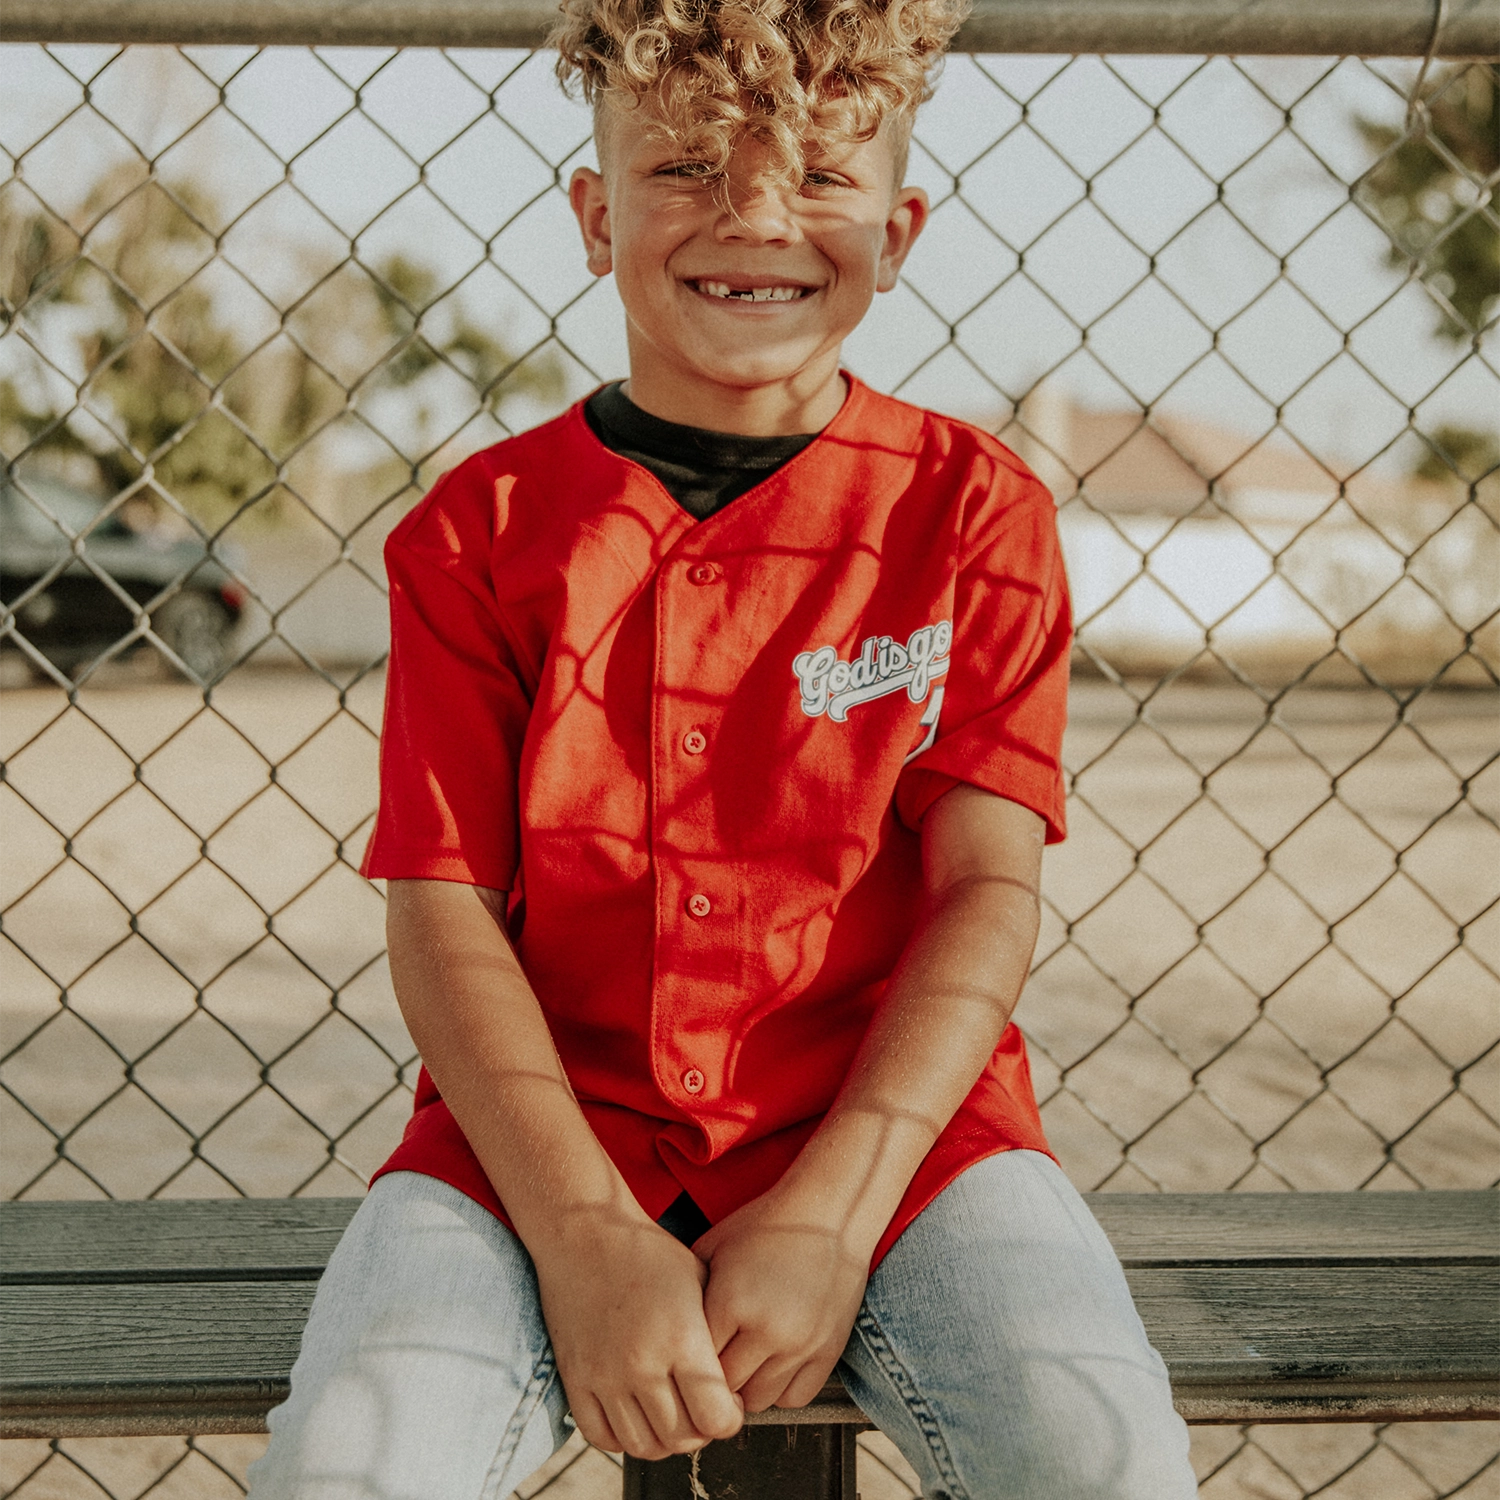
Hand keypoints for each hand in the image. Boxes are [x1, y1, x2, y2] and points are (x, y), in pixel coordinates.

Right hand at [530, 1206, 743, 1458]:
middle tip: (702, 1408)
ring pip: (644, 1446)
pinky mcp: (575, 1379)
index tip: (729, 1402)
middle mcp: (642, 1363)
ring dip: (665, 1439)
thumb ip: (718, 1334)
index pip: (716, 1417)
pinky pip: (602, 1437)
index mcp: (681, 1337)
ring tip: (672, 1412)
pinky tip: (637, 1413)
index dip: (730, 1418)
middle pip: (682, 1438)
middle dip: (701, 1430)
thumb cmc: (648, 1252)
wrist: (586, 1234)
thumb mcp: (699, 1281)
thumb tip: (734, 1382)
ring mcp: (605, 1375)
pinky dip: (623, 1437)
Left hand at [694, 1187, 869, 1412]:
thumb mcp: (716, 1244)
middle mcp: (766, 1328)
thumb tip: (665, 1323)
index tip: (689, 1352)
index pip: (695, 1360)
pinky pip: (795, 1398)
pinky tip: (773, 1364)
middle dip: (715, 1378)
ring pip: (759, 1400)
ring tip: (743, 1362)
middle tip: (713, 1362)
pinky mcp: (828, 1351)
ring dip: (747, 1387)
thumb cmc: (767, 1224)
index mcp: (731, 1301)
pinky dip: (780, 1389)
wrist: (829, 1212)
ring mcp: (801, 1344)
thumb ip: (690, 1288)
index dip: (689, 1358)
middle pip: (725, 1387)